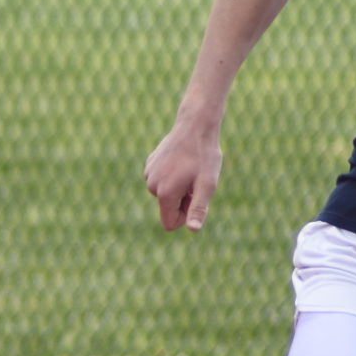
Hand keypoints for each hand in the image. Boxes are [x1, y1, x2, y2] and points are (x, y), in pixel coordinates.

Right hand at [144, 114, 220, 231]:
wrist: (195, 126)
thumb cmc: (204, 156)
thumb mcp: (207, 185)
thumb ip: (198, 208)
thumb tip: (193, 229)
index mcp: (164, 194)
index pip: (169, 224)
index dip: (185, 217)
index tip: (196, 200)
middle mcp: (151, 186)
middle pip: (168, 208)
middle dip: (183, 200)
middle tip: (196, 181)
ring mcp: (149, 174)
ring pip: (165, 194)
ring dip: (178, 188)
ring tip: (189, 170)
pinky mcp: (150, 164)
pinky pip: (162, 181)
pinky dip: (172, 176)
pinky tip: (181, 161)